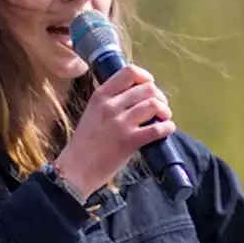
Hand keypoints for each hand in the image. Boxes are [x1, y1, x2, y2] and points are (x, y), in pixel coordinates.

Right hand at [53, 65, 174, 196]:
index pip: (129, 73)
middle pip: (147, 89)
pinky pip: (156, 129)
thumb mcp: (92, 112)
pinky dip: (167, 127)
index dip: (146, 77)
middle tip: (160, 106)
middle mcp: (111, 106)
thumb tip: (136, 94)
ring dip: (164, 110)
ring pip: (153, 105)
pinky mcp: (129, 141)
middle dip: (159, 96)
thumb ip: (110, 101)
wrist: (76, 169)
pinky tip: (167, 129)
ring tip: (164, 117)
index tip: (150, 85)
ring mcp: (120, 123)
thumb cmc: (85, 143)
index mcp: (101, 96)